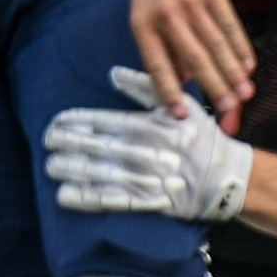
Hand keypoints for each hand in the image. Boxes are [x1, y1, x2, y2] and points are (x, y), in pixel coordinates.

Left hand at [45, 67, 252, 218]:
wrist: (229, 177)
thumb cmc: (202, 138)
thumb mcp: (180, 106)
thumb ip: (145, 88)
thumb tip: (114, 73)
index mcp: (151, 126)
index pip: (107, 122)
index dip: (79, 122)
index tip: (55, 122)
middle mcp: (147, 151)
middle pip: (100, 147)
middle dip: (70, 144)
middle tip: (46, 142)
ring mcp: (149, 178)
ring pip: (103, 173)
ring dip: (74, 170)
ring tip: (51, 166)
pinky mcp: (152, 203)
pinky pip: (115, 201)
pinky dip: (89, 199)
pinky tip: (67, 196)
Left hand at [131, 0, 253, 125]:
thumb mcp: (144, 12)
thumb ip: (162, 46)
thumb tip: (182, 81)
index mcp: (143, 25)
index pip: (157, 66)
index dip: (169, 91)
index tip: (182, 115)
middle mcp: (166, 17)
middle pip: (194, 58)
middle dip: (214, 87)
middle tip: (229, 111)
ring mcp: (190, 2)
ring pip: (215, 45)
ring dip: (232, 72)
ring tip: (245, 94)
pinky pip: (228, 24)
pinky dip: (240, 46)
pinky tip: (249, 63)